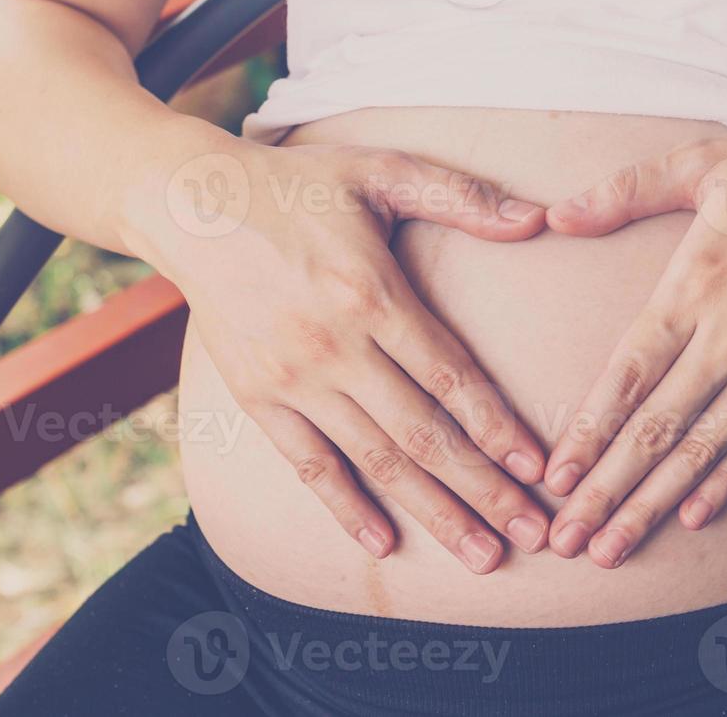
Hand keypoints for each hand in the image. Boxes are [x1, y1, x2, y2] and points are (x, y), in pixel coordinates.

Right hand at [133, 140, 553, 573]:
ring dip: (433, 512)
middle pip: (424, 433)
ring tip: (482, 554)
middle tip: (533, 535)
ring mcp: (293, 378)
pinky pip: (308, 464)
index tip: (538, 471)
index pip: (451, 377)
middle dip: (484, 490)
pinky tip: (385, 544)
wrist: (188, 203)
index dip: (498, 428)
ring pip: (376, 460)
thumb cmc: (296, 186)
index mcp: (372, 293)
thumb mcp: (380, 172)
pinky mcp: (256, 397)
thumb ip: (462, 197)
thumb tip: (538, 218)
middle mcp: (335, 346)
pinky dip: (346, 507)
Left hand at [541, 125, 726, 567]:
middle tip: (566, 540)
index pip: (628, 376)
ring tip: (613, 548)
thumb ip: (625, 191)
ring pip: (705, 448)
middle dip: (606, 491)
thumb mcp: (702, 161)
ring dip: (654, 503)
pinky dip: (726, 481)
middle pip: (657, 429)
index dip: (588, 433)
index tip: (553, 478)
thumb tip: (556, 215)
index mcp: (695, 285)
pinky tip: (693, 516)